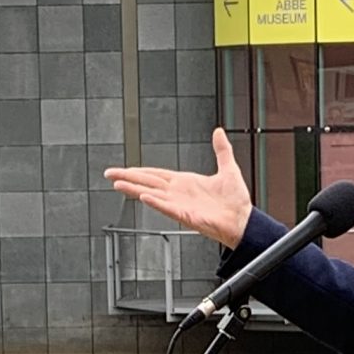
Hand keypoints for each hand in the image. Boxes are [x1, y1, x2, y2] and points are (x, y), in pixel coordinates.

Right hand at [105, 126, 252, 250]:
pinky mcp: (187, 216)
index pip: (157, 174)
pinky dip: (156, 203)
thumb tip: (218, 132)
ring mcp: (181, 205)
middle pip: (148, 182)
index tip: (125, 168)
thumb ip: (222, 150)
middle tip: (109, 174)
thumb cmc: (236, 202)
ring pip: (152, 195)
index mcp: (186, 182)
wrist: (244, 221)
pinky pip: (168, 208)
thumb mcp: (228, 169)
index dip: (140, 170)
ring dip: (135, 189)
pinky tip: (143, 197)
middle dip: (128, 177)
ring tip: (118, 184)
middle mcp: (179, 193)